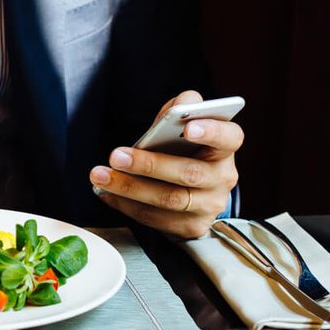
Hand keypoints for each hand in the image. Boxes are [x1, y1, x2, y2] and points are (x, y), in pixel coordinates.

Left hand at [89, 90, 242, 238]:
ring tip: (101, 175)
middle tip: (116, 155)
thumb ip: (182, 109)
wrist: (190, 191)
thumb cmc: (183, 150)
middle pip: (188, 173)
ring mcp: (208, 206)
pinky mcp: (191, 227)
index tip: (188, 127)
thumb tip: (184, 102)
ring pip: (168, 199)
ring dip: (130, 187)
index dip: (212, 132)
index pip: (229, 138)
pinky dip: (126, 204)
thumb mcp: (184, 127)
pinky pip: (155, 218)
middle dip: (149, 164)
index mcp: (224, 148)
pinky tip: (107, 192)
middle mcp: (222, 178)